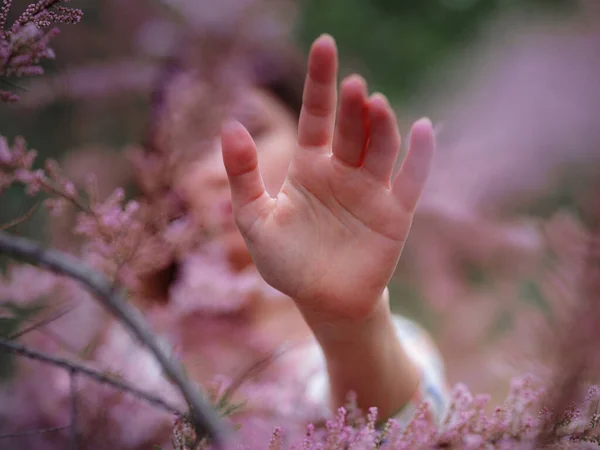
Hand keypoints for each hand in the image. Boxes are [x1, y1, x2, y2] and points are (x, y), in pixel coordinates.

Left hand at [220, 34, 434, 324]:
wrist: (321, 302)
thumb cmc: (286, 262)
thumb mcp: (254, 220)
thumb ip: (242, 175)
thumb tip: (228, 125)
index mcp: (309, 168)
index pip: (316, 116)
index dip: (319, 82)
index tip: (324, 44)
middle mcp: (343, 172)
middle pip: (351, 130)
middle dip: (352, 107)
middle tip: (352, 87)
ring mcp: (371, 191)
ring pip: (380, 149)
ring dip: (380, 127)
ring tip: (373, 105)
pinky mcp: (395, 214)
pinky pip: (411, 181)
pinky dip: (420, 157)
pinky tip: (422, 129)